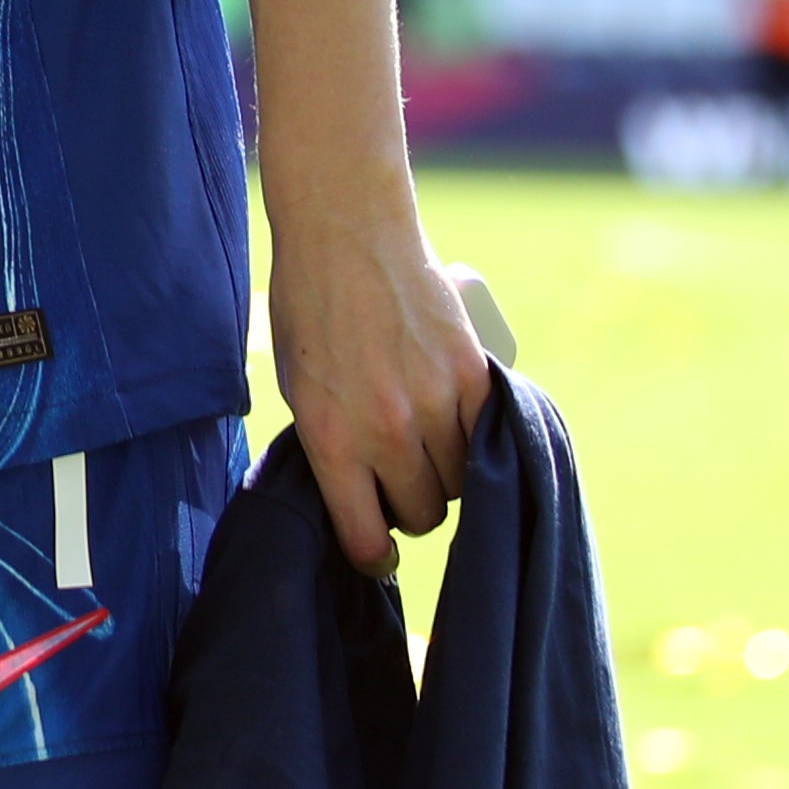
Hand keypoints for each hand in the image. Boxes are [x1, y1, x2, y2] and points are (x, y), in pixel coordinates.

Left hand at [268, 208, 493, 576]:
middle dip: (411, 504)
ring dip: (447, 472)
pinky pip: (488, 437)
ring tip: (426, 438)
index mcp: (329, 438)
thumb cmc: (310, 310)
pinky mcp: (473, 374)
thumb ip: (333, 446)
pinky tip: (456, 417)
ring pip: (461, 481)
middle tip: (400, 476)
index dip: (374, 555)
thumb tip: (364, 497)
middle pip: (422, 512)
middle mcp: (384, 428)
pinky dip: (477, 437)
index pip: (365, 536)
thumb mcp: (300, 387)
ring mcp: (434, 402)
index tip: (379, 555)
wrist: (345, 233)